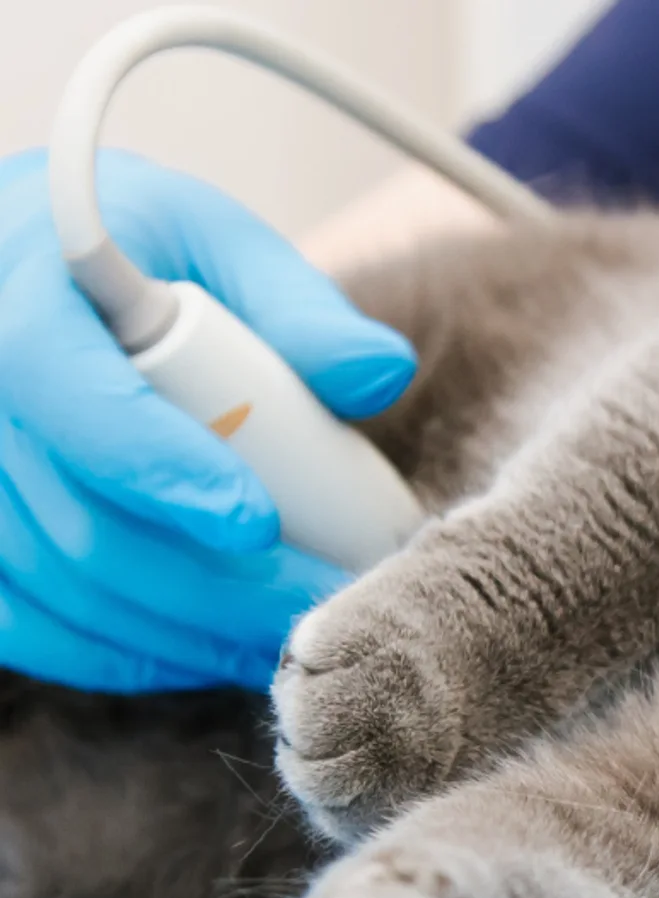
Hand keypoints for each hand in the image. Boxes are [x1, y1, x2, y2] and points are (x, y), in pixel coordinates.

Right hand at [0, 149, 416, 692]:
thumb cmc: (134, 250)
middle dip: (211, 589)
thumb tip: (382, 370)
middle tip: (323, 607)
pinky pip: (24, 625)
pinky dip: (119, 653)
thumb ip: (298, 308)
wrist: (27, 269)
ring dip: (179, 638)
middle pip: (78, 525)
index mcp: (21, 298)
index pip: (75, 398)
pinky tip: (203, 652)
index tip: (256, 523)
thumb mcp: (215, 242)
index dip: (161, 469)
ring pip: (57, 590)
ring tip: (286, 639)